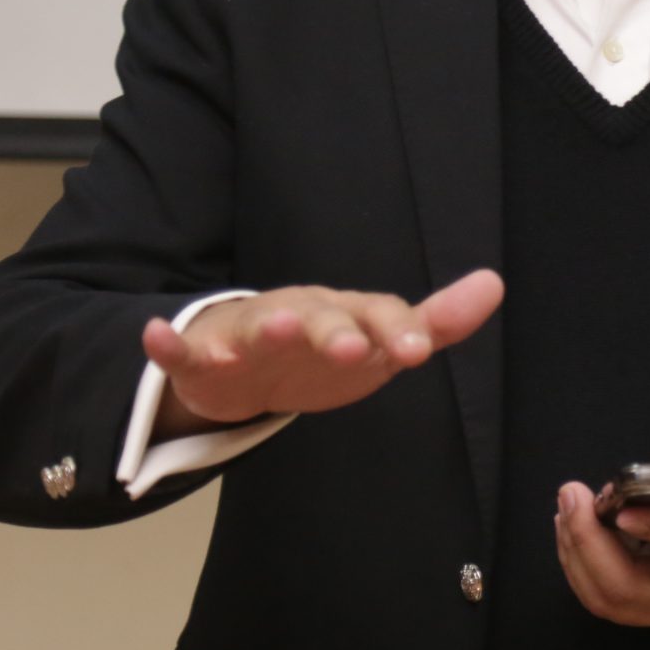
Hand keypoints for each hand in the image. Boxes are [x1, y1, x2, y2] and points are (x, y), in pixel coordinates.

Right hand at [141, 269, 503, 434]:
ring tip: (276, 327)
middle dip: (334, 332)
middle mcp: (300, 314)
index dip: (397, 329)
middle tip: (351, 350)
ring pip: (258, 327)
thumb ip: (438, 320)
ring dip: (267, 327)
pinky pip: (182, 350)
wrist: (250, 367)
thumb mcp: (384, 340)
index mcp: (346, 313)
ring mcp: (249, 332)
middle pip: (319, 319)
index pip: (378, 315)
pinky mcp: (203, 356)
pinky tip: (155, 337)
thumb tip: (495, 282)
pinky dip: (168, 344)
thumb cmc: (325, 351)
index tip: (417, 349)